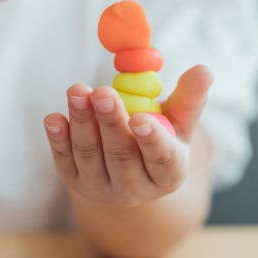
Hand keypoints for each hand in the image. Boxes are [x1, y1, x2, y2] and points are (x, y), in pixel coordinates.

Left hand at [44, 65, 212, 206]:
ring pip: (90, 155)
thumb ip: (189, 98)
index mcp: (168, 174)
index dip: (152, 140)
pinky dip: (58, 139)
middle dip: (111, 123)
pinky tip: (53, 118)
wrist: (128, 167)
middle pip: (122, 156)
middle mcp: (136, 188)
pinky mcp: (75, 181)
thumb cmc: (160, 136)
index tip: (141, 118)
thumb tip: (204, 69)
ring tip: (77, 91)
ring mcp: (102, 187)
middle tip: (103, 93)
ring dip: (82, 122)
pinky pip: (64, 160)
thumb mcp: (178, 121)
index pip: (162, 160)